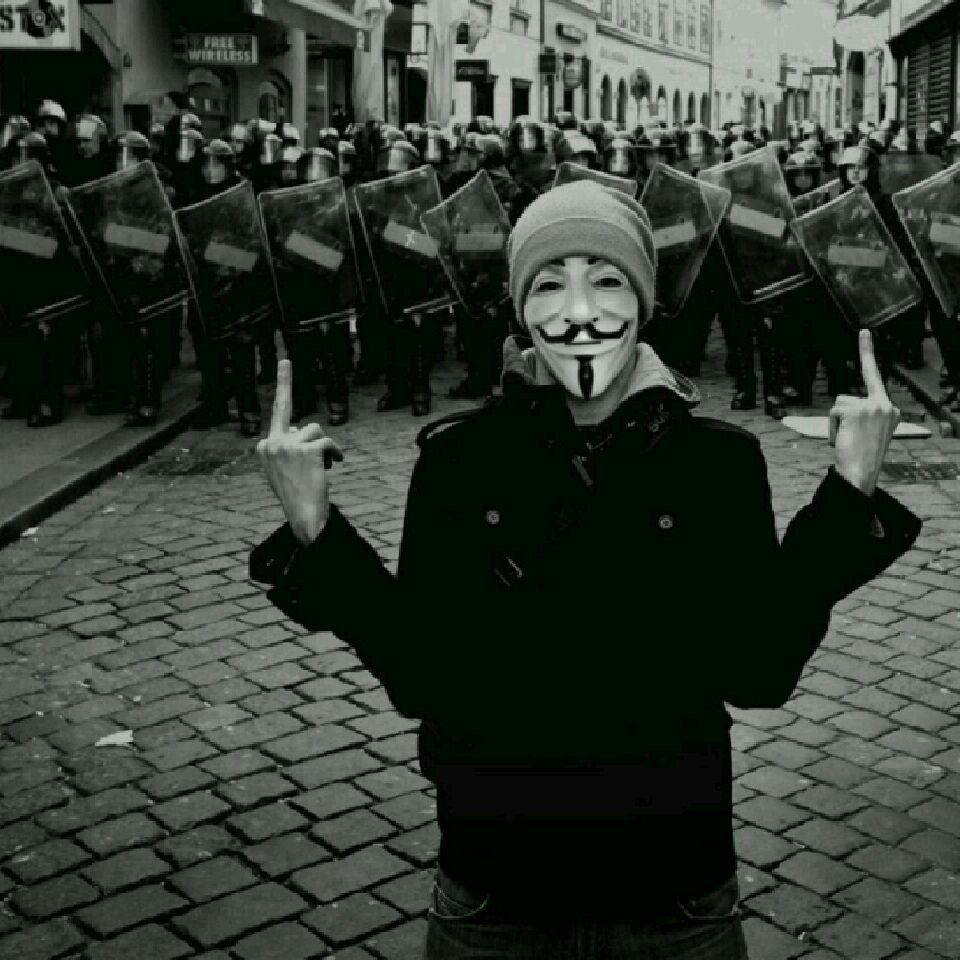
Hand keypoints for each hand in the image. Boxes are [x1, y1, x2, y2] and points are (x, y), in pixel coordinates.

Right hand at [256, 359, 342, 545]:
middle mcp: (271, 442)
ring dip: (324, 447)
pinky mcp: (307, 449)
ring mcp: (288, 446)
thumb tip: (302, 429)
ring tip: (323, 467)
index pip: (277, 414)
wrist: (304, 516)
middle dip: (284, 382)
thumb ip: (290, 447)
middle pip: (294, 415)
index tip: (284, 363)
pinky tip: (333, 465)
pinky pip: (328, 443)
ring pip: (316, 430)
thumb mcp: (286, 469)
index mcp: (264, 447)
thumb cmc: (298, 495)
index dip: (283, 386)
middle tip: (285, 360)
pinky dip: (335, 454)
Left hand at [829, 329, 899, 496]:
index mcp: (889, 410)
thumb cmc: (860, 457)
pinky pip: (834, 412)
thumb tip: (843, 408)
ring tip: (847, 440)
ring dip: (836, 424)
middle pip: (845, 398)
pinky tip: (843, 439)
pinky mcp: (860, 410)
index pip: (874, 377)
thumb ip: (862, 415)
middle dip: (840, 416)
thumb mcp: (868, 432)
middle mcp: (886, 405)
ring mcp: (874, 406)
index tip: (863, 332)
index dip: (866, 352)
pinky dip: (833, 427)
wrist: (861, 473)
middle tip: (849, 436)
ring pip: (838, 404)